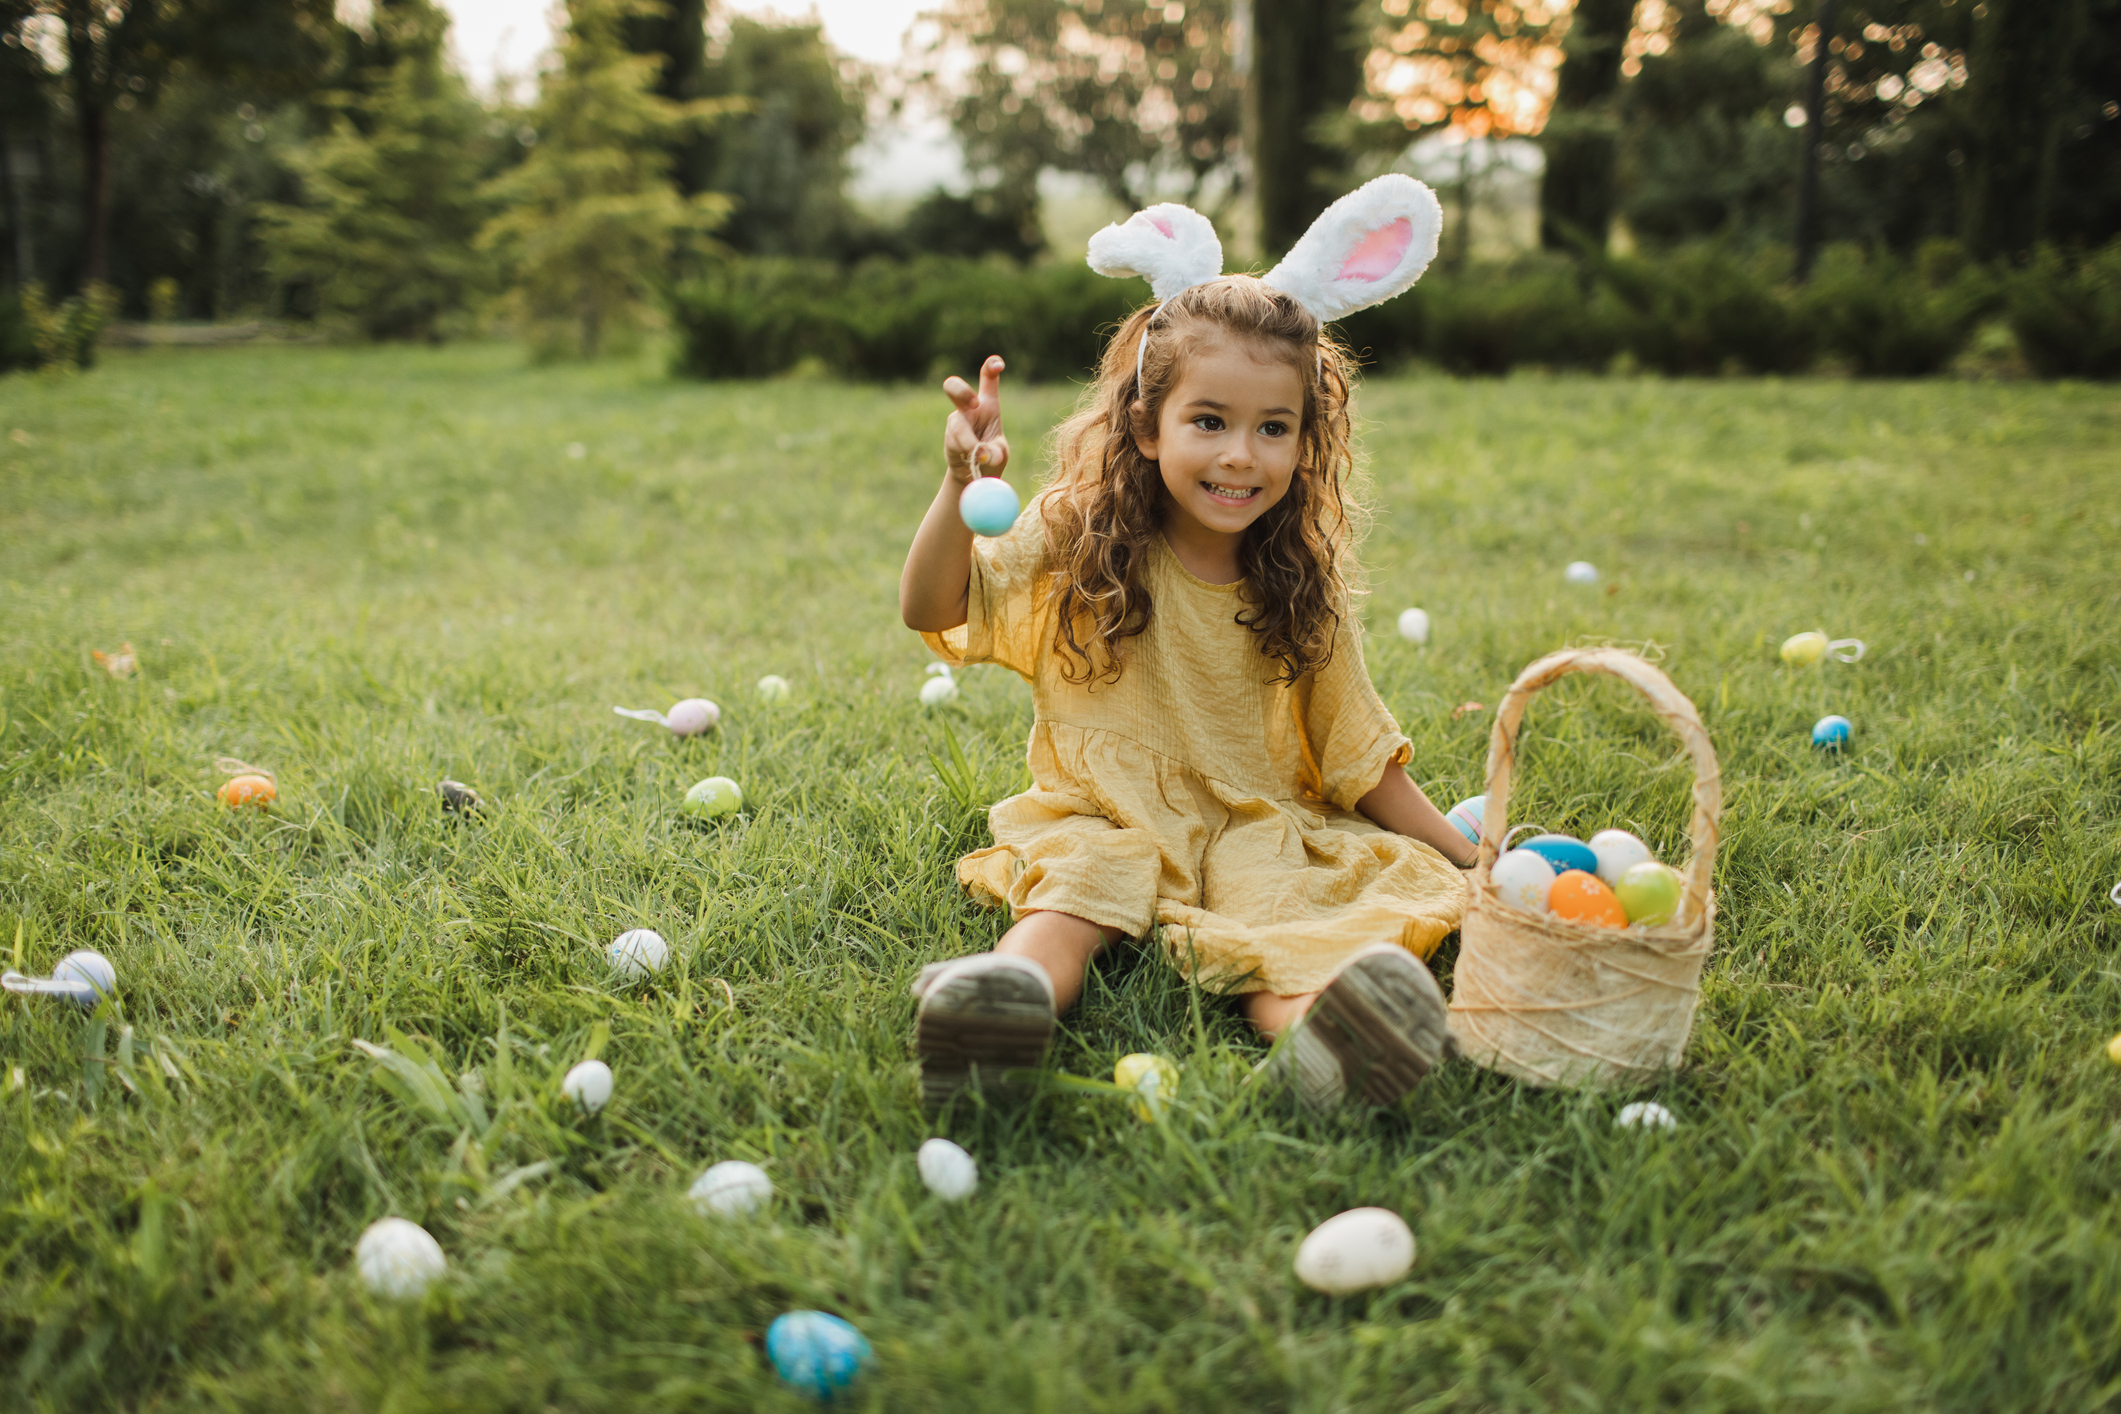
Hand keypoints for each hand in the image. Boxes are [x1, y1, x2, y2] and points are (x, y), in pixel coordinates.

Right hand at [943, 355, 1008, 484]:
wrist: (972, 473)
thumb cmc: (991, 456)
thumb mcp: (1000, 454)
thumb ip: (995, 452)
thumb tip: (985, 455)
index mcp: (987, 404)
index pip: (987, 379)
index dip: (991, 367)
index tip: (999, 365)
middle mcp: (968, 409)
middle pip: (954, 388)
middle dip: (962, 392)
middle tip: (975, 404)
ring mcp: (955, 422)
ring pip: (958, 426)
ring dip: (970, 442)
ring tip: (982, 458)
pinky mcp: (948, 437)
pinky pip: (955, 443)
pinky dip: (966, 453)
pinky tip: (972, 461)